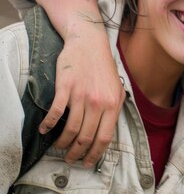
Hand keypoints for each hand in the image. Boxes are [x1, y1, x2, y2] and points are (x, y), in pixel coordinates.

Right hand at [40, 25, 124, 167]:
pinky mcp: (66, 87)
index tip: (87, 162)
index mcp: (113, 104)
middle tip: (69, 158)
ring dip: (62, 142)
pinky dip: (48, 125)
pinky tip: (44, 129)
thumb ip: (115, 108)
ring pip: (71, 128)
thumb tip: (108, 131)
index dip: (95, 154)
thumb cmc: (103, 67)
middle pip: (86, 137)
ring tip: (58, 146)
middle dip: (76, 152)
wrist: (90, 43)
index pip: (105, 137)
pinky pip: (56, 112)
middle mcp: (99, 101)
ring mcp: (82, 94)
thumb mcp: (117, 88)